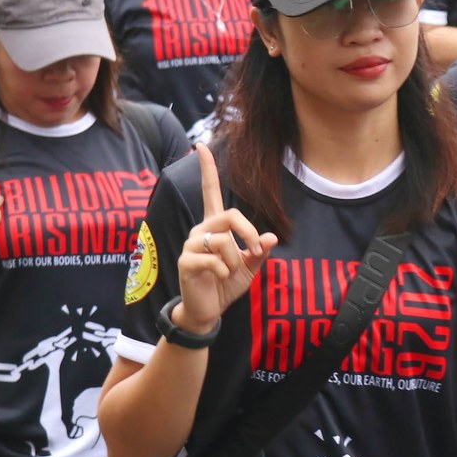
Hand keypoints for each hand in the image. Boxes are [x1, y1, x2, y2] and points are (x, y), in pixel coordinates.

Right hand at [175, 142, 275, 333]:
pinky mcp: (186, 261)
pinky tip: (218, 278)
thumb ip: (259, 251)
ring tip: (229, 272)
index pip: (210, 192)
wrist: (208, 311)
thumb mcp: (249, 268)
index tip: (201, 146)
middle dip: (249, 234)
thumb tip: (271, 236)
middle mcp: (200, 230)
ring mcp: (191, 245)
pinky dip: (224, 272)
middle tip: (255, 252)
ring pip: (223, 240)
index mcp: (215, 226)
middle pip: (230, 215)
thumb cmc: (226, 285)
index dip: (207, 169)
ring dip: (235, 260)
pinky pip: (214, 260)